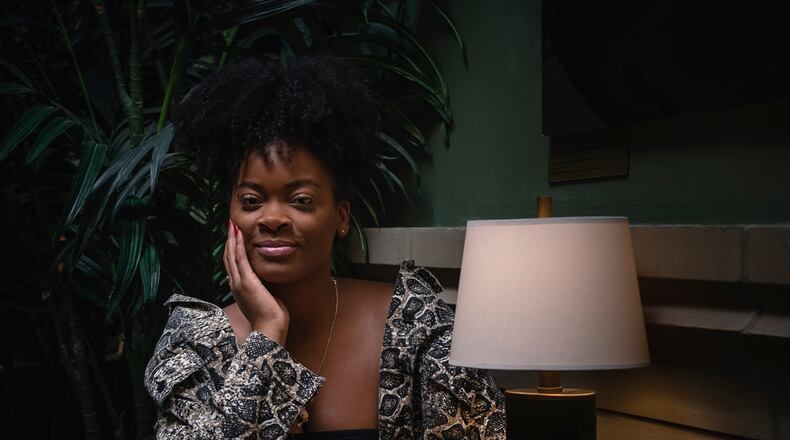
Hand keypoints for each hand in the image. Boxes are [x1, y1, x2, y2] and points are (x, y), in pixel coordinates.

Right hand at [224, 219, 288, 344]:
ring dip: (231, 238)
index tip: (233, 236)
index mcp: (239, 288)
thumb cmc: (271, 318)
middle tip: (229, 225)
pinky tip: (238, 233)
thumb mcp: (265, 299)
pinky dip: (237, 244)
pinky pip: (239, 258)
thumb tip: (268, 282)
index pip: (232, 265)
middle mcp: (235, 284)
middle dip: (229, 240)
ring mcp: (239, 282)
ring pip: (231, 255)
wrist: (270, 329)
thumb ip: (263, 288)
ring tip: (232, 224)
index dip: (231, 249)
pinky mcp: (246, 281)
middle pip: (228, 257)